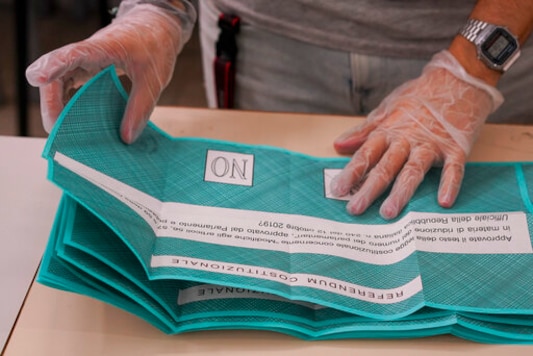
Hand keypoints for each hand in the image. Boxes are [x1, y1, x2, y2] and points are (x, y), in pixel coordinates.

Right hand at [25, 1, 194, 142]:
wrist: (155, 30)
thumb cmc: (154, 47)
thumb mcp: (153, 79)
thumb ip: (140, 107)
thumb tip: (127, 138)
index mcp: (102, 48)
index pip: (72, 54)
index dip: (53, 65)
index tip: (38, 78)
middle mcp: (85, 54)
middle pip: (55, 75)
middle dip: (51, 103)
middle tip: (57, 130)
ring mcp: (83, 63)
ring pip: (57, 83)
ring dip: (56, 107)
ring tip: (64, 132)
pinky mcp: (85, 71)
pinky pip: (67, 88)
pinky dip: (67, 105)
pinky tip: (73, 123)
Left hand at [330, 50, 502, 219]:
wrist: (458, 79)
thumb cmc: (419, 96)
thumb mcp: (387, 109)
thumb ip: (363, 131)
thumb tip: (338, 145)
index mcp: (389, 131)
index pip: (365, 155)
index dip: (351, 173)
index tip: (337, 190)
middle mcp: (407, 140)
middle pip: (385, 167)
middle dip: (369, 189)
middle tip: (355, 209)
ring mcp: (432, 144)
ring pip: (413, 171)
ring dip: (401, 192)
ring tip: (388, 212)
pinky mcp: (456, 148)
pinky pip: (453, 168)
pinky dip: (449, 184)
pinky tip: (444, 201)